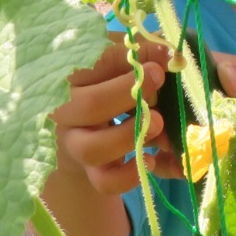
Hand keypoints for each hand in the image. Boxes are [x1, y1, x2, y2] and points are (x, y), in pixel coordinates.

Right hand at [51, 36, 178, 194]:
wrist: (88, 128)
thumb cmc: (109, 83)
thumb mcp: (122, 61)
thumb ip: (142, 53)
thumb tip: (169, 54)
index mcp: (71, 75)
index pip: (92, 63)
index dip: (126, 61)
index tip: (158, 64)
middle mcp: (66, 110)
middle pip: (89, 105)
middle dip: (128, 94)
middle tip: (159, 81)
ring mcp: (75, 143)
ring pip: (92, 148)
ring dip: (129, 137)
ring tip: (158, 124)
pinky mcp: (90, 171)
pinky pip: (104, 181)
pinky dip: (130, 175)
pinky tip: (151, 160)